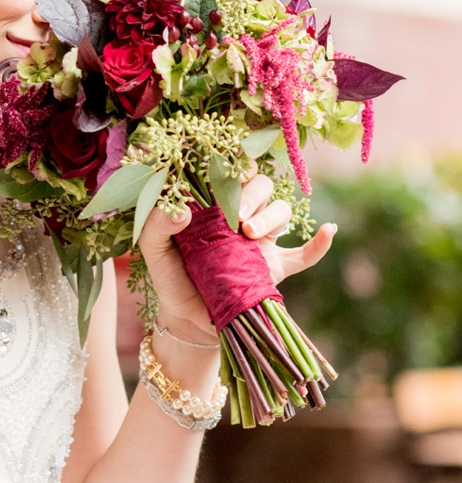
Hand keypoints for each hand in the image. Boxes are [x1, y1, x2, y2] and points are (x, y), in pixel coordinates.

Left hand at [137, 173, 336, 342]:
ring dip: (272, 216)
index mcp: (214, 206)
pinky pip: (306, 254)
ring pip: (282, 212)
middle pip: (262, 188)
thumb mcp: (153, 250)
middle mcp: (242, 218)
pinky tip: (329, 230)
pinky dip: (320, 243)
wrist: (187, 317)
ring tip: (250, 233)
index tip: (230, 173)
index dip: (237, 166)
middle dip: (254, 195)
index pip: (233, 173)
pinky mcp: (275, 269)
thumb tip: (179, 211)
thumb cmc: (169, 276)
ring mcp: (261, 242)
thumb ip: (155, 226)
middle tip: (237, 217)